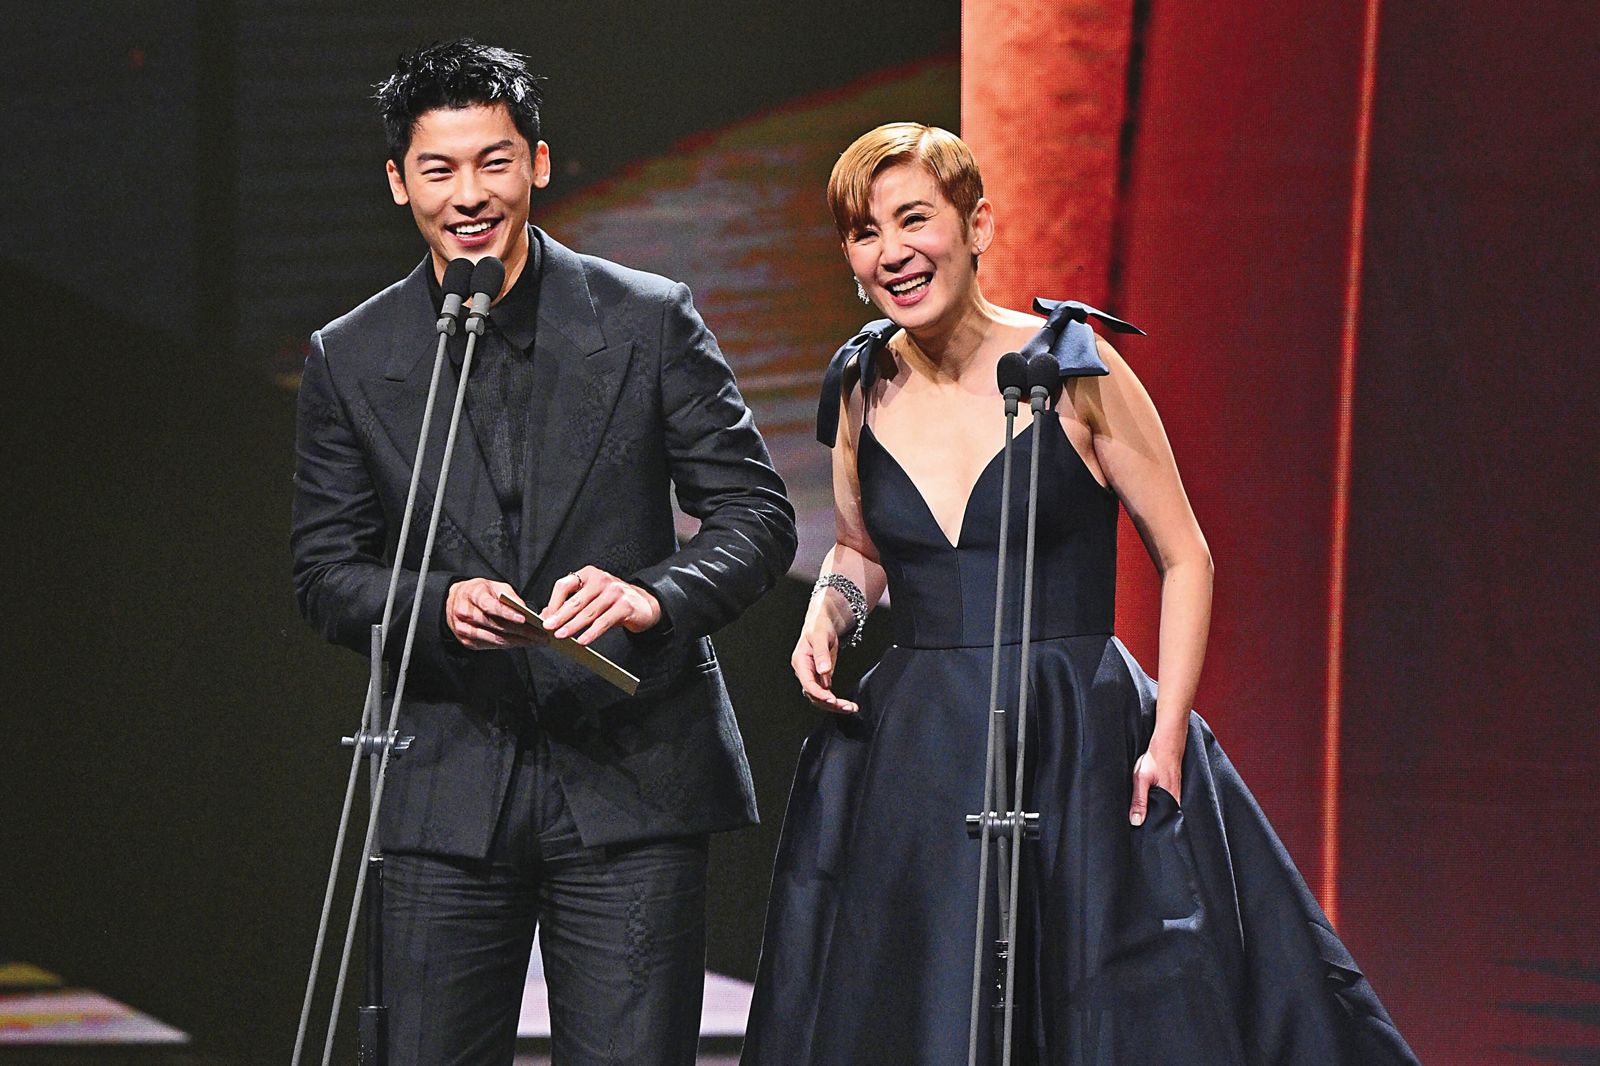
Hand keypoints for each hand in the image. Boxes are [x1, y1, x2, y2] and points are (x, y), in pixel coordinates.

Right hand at [446, 578, 547, 649]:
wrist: (455, 601)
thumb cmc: (479, 592)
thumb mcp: (494, 586)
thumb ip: (509, 596)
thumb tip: (525, 610)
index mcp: (472, 595)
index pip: (490, 606)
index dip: (507, 613)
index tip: (524, 619)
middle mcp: (465, 613)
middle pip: (496, 625)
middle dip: (521, 631)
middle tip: (540, 634)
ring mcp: (464, 629)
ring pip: (495, 638)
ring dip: (518, 641)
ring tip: (535, 641)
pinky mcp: (466, 641)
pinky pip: (491, 645)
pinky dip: (508, 645)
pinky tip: (521, 643)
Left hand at [540, 565, 661, 645]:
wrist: (643, 604)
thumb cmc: (613, 601)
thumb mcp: (590, 598)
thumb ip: (569, 604)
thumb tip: (546, 616)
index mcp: (589, 575)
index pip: (564, 585)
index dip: (553, 603)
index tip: (545, 618)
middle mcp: (601, 580)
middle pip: (575, 600)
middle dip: (559, 616)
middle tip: (548, 627)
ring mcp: (614, 592)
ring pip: (588, 612)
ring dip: (572, 626)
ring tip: (561, 635)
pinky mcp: (625, 606)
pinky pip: (604, 622)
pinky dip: (591, 633)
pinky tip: (582, 641)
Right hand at [790, 600, 856, 714]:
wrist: (823, 622)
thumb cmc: (819, 626)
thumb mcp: (821, 637)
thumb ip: (821, 655)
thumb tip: (823, 671)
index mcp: (800, 662)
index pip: (808, 684)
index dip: (819, 694)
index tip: (832, 700)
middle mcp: (804, 671)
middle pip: (814, 695)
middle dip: (830, 704)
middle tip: (846, 707)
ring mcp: (812, 675)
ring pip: (820, 697)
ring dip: (834, 705)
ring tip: (850, 708)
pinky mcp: (820, 677)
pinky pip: (826, 693)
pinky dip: (836, 700)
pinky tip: (846, 704)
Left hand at [1128, 742, 1183, 825]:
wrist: (1167, 743)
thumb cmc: (1155, 759)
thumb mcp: (1142, 779)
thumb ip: (1139, 800)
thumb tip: (1136, 822)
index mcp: (1171, 802)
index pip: (1164, 825)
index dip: (1154, 831)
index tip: (1144, 838)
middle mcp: (1176, 801)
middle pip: (1163, 820)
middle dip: (1153, 825)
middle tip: (1141, 832)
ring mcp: (1176, 795)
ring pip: (1164, 811)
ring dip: (1154, 815)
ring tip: (1144, 820)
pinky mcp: (1173, 790)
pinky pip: (1166, 804)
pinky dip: (1158, 806)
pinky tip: (1149, 805)